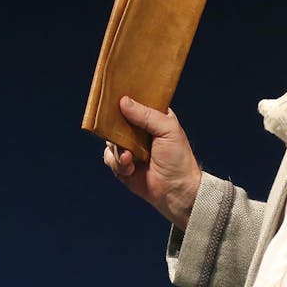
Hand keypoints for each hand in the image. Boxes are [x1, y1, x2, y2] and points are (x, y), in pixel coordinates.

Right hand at [102, 96, 201, 229]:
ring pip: (109, 140)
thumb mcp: (167, 130)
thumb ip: (146, 115)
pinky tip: (130, 168)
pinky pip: (108, 158)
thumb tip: (123, 101)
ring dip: (117, 150)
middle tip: (116, 130)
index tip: (114, 96)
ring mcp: (129, 148)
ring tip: (130, 158)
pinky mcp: (122, 165)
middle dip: (113, 126)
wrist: (176, 191)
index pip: (135, 103)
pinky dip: (117, 163)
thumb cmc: (178, 158)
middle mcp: (138, 132)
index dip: (124, 99)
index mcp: (152, 119)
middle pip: (116, 121)